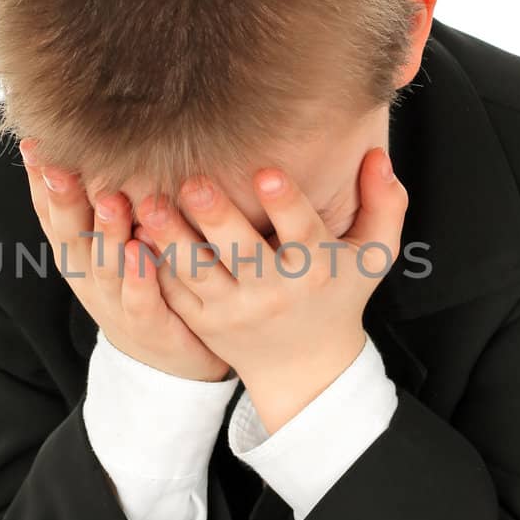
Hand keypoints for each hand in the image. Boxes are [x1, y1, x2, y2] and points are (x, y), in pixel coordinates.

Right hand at [17, 138, 232, 382]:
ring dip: (105, 231)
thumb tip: (95, 140)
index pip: (51, 212)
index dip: (40, 181)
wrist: (172, 361)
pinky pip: (140, 302)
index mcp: (78, 253)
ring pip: (104, 264)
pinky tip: (142, 254)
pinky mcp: (148, 328)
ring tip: (111, 199)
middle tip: (57, 163)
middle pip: (69, 233)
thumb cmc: (145, 285)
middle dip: (63, 198)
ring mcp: (115, 304)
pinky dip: (138, 279)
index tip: (34, 141)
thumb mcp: (116, 242)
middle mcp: (88, 277)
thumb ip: (104, 198)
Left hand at [140, 149, 407, 432]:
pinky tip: (133, 229)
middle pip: (241, 251)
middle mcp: (272, 291)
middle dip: (216, 216)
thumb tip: (376, 154)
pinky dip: (152, 262)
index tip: (267, 172)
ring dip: (170, 236)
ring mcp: (232, 309)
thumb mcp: (373, 255)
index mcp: (315, 267)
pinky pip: (173, 289)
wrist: (302, 366)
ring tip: (150, 203)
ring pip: (196, 271)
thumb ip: (386, 205)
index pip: (301, 231)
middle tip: (193, 181)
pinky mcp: (201, 320)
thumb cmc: (338, 294)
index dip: (285, 203)